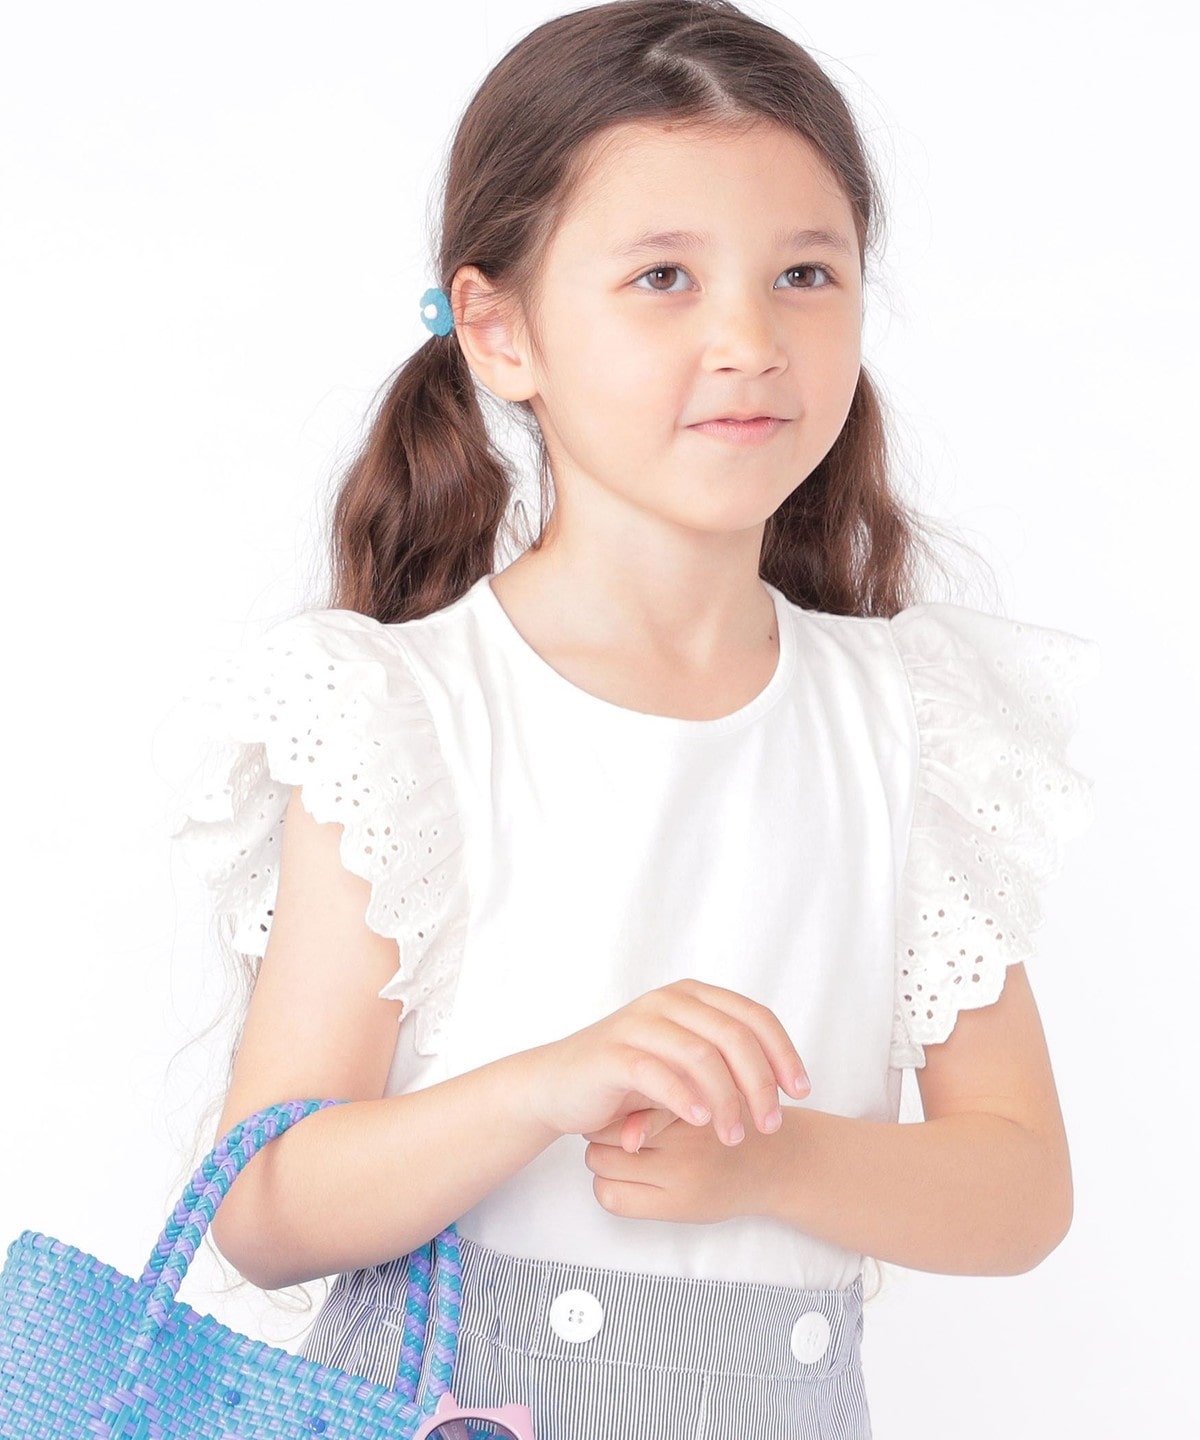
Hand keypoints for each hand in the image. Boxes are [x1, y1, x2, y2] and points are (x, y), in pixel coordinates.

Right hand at [517, 977, 810, 1148]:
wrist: (558, 1087)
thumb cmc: (627, 1080)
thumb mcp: (684, 1064)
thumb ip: (723, 1060)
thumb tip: (781, 1081)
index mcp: (692, 997)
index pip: (755, 1016)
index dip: (784, 1053)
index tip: (802, 1093)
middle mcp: (668, 1001)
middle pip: (735, 1035)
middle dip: (761, 1084)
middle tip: (771, 1125)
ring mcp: (639, 1023)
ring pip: (701, 1054)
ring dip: (727, 1100)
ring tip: (735, 1136)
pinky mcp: (613, 1053)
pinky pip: (658, 1072)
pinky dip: (685, 1098)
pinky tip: (700, 1123)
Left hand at [584, 1098, 784, 1224]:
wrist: (772, 1164)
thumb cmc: (732, 1120)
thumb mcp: (704, 1093)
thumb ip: (663, 1101)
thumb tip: (618, 1128)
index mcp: (690, 1108)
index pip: (623, 1105)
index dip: (612, 1107)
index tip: (618, 1108)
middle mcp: (685, 1148)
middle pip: (604, 1135)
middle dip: (602, 1131)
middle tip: (616, 1129)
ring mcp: (680, 1182)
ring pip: (601, 1165)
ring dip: (603, 1159)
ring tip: (622, 1153)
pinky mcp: (675, 1210)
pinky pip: (613, 1198)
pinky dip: (609, 1187)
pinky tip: (626, 1177)